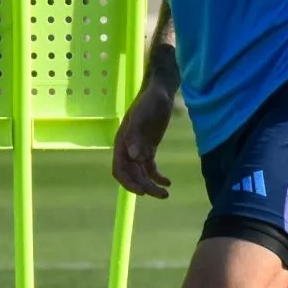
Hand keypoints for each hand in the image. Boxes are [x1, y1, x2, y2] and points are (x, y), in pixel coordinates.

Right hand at [111, 82, 175, 198]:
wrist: (160, 92)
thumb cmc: (150, 101)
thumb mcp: (142, 115)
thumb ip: (135, 135)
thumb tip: (133, 156)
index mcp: (122, 142)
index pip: (120, 169)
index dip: (129, 182)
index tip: (142, 192)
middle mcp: (128, 149)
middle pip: (132, 174)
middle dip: (144, 186)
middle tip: (161, 195)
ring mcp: (138, 149)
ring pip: (141, 173)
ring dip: (151, 185)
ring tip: (166, 194)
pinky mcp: (149, 148)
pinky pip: (150, 167)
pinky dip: (158, 177)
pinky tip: (168, 183)